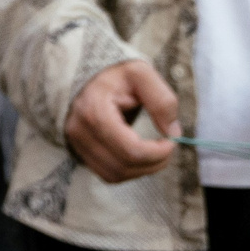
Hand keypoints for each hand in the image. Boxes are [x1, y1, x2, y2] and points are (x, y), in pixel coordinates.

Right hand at [63, 59, 180, 183]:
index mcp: (94, 110)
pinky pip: (108, 175)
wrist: (92, 77)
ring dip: (142, 169)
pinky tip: (140, 155)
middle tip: (168, 147)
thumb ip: (161, 100)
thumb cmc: (118, 75)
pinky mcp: (80, 152)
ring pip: (115, 174)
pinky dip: (129, 170)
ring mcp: (77, 144)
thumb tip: (172, 132)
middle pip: (123, 165)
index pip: (130, 149)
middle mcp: (80, 131)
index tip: (172, 140)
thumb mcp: (143, 75)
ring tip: (156, 152)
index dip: (157, 153)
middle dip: (154, 162)